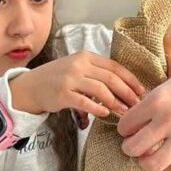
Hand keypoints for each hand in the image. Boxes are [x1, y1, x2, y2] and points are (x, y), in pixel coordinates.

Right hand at [9, 51, 144, 118]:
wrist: (30, 87)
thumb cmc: (58, 79)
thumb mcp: (78, 69)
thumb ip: (98, 75)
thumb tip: (125, 90)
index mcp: (86, 56)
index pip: (115, 66)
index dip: (130, 79)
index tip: (141, 90)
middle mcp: (79, 64)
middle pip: (111, 78)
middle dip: (127, 93)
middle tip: (136, 104)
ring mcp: (70, 78)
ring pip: (101, 90)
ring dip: (116, 103)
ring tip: (124, 112)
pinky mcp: (62, 94)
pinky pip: (85, 102)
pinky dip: (97, 108)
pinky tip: (105, 114)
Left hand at [117, 57, 170, 170]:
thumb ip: (154, 101)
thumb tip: (136, 118)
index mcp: (157, 100)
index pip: (125, 125)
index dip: (125, 128)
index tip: (130, 129)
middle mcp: (168, 120)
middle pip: (132, 148)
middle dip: (130, 148)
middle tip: (135, 145)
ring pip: (151, 164)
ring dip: (146, 162)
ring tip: (149, 156)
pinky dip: (169, 166)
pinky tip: (170, 158)